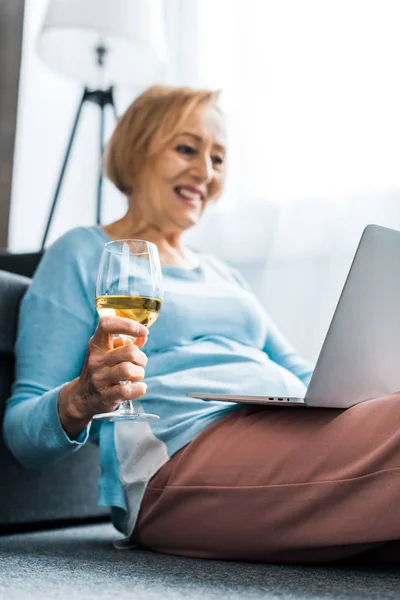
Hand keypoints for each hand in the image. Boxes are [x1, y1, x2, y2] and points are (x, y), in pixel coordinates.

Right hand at [58, 316, 147, 436]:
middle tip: (139, 363)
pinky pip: (127, 391)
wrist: (83, 397)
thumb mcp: (108, 352)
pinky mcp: (105, 395)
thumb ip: (126, 343)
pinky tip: (140, 388)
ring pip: (129, 370)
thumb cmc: (102, 369)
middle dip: (141, 358)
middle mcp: (96, 359)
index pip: (107, 325)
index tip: (144, 331)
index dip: (128, 324)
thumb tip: (144, 335)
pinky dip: (139, 389)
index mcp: (96, 344)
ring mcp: (99, 378)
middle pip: (130, 351)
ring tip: (136, 375)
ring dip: (140, 372)